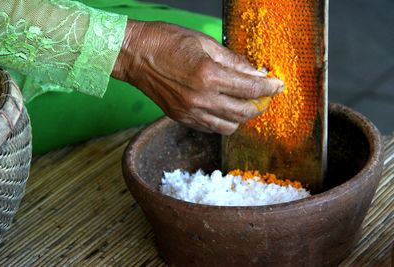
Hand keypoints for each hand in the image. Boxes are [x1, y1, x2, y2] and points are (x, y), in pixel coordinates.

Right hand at [112, 20, 283, 134]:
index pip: (250, 89)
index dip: (270, 88)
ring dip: (242, 117)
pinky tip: (224, 108)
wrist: (134, 55)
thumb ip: (234, 61)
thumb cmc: (166, 41)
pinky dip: (223, 121)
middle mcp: (200, 98)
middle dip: (260, 105)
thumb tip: (256, 73)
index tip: (278, 85)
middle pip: (243, 113)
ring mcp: (189, 112)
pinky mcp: (181, 118)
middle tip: (264, 96)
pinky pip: (210, 128)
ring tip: (244, 104)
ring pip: (228, 127)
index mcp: (208, 75)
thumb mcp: (205, 43)